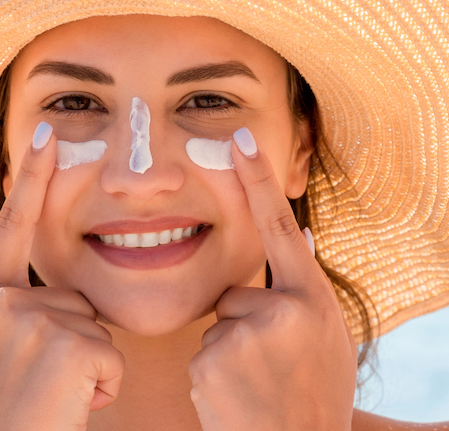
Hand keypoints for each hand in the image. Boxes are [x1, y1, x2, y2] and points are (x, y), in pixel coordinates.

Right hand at [0, 123, 123, 430]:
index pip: (14, 223)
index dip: (31, 177)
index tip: (46, 132)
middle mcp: (3, 302)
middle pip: (71, 294)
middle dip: (70, 334)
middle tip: (41, 375)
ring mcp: (34, 323)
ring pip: (91, 325)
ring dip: (84, 360)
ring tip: (54, 391)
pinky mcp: (67, 348)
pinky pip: (108, 354)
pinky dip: (101, 382)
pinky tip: (72, 401)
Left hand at [188, 128, 356, 430]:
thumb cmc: (315, 393)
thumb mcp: (327, 336)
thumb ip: (305, 287)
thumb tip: (294, 234)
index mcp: (312, 299)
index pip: (278, 225)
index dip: (259, 179)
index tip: (240, 138)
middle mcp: (283, 311)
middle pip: (236, 293)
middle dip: (244, 322)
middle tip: (269, 363)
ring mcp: (246, 336)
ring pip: (219, 322)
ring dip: (230, 348)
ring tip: (257, 381)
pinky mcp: (213, 361)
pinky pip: (203, 349)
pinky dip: (215, 369)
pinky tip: (238, 394)